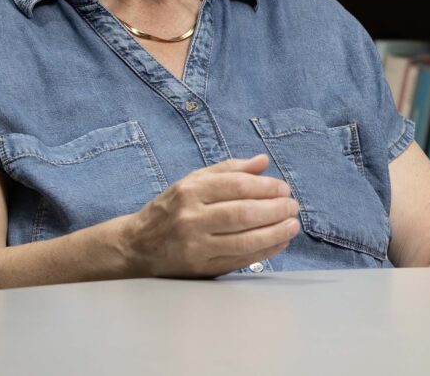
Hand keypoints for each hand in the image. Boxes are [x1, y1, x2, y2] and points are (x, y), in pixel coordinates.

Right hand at [119, 154, 300, 276]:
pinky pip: (240, 260)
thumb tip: (263, 161)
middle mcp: (192, 218)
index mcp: (190, 191)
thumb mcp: (193, 181)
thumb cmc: (171, 209)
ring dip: (275, 232)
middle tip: (292, 206)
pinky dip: (264, 251)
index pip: (238, 186)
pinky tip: (279, 242)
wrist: (137, 245)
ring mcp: (196, 246)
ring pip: (244, 240)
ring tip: (292, 225)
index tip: (284, 189)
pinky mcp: (201, 268)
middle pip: (244, 214)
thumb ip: (229, 170)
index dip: (267, 187)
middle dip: (275, 210)